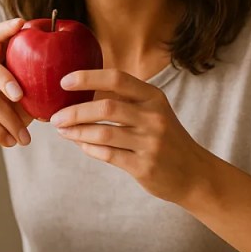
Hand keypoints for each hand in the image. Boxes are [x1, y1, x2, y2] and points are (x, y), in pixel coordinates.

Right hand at [0, 18, 33, 167]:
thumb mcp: (14, 107)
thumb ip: (30, 96)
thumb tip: (61, 92)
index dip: (5, 29)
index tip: (22, 22)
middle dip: (6, 78)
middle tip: (21, 96)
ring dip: (13, 123)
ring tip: (26, 139)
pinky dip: (1, 134)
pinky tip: (11, 143)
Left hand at [49, 69, 212, 201]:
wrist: (195, 174)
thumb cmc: (167, 139)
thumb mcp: (154, 112)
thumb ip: (126, 101)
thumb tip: (82, 94)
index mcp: (154, 98)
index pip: (117, 79)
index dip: (88, 77)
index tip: (64, 82)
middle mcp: (154, 117)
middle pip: (106, 107)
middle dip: (75, 111)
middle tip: (55, 117)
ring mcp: (150, 143)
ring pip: (103, 133)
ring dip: (77, 132)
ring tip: (62, 131)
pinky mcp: (144, 167)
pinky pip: (108, 155)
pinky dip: (89, 148)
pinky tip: (81, 145)